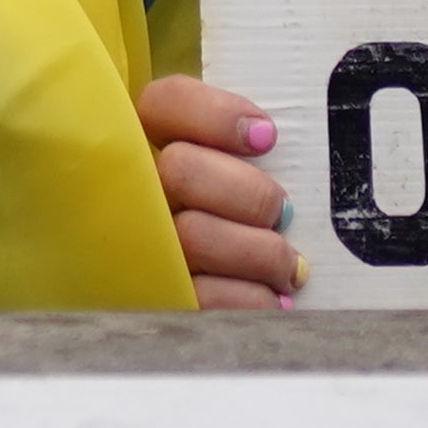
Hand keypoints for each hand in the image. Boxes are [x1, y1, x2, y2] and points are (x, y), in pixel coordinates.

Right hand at [138, 74, 297, 307]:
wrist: (195, 324)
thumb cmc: (234, 229)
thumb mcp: (229, 178)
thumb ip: (237, 153)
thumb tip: (270, 136)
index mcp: (151, 147)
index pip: (164, 103)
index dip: (215, 113)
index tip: (265, 137)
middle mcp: (138, 193)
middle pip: (181, 169)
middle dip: (249, 194)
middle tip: (283, 213)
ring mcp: (143, 248)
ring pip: (194, 236)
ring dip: (260, 252)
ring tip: (289, 266)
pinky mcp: (161, 302)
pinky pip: (203, 298)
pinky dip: (249, 299)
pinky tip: (273, 301)